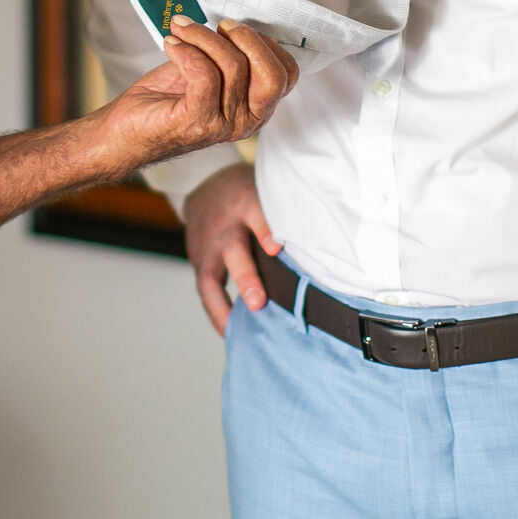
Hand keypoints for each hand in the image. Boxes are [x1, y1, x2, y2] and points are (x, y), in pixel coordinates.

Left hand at [101, 17, 298, 167]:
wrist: (124, 131)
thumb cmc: (165, 100)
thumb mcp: (207, 72)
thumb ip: (228, 55)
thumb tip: (232, 20)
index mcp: (254, 109)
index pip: (287, 76)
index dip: (267, 44)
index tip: (236, 29)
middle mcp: (245, 122)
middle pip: (272, 75)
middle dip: (247, 38)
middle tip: (219, 25)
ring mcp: (222, 125)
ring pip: (233, 65)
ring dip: (203, 36)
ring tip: (180, 29)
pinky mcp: (195, 121)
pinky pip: (204, 74)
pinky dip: (186, 50)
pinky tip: (171, 44)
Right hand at [183, 163, 281, 334]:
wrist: (205, 186)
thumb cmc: (247, 195)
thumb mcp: (266, 192)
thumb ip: (284, 216)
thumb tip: (320, 248)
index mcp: (246, 203)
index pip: (254, 213)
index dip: (264, 230)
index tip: (275, 248)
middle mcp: (224, 225)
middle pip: (232, 250)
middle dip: (245, 278)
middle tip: (258, 302)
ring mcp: (206, 244)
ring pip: (210, 276)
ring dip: (223, 307)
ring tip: (237, 332)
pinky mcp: (197, 259)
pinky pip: (206, 288)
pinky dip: (217, 311)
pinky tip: (231, 331)